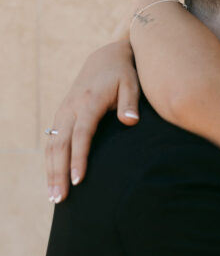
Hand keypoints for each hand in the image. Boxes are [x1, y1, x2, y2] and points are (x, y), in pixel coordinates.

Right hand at [45, 40, 140, 202]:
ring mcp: (63, 111)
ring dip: (51, 171)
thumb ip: (130, 102)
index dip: (79, 158)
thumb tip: (130, 121)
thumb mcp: (132, 82)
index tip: (78, 180)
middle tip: (60, 198)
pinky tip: (53, 180)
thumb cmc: (124, 73)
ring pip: (52, 145)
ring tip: (54, 197)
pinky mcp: (61, 115)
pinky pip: (52, 142)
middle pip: (60, 144)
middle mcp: (70, 108)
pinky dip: (50, 162)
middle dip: (59, 173)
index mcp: (88, 101)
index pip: (81, 134)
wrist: (107, 57)